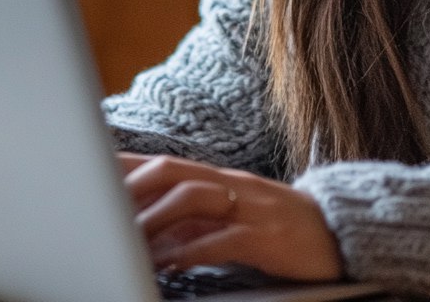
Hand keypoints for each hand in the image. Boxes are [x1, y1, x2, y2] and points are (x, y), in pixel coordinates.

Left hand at [118, 153, 343, 282]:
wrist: (341, 233)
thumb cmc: (280, 231)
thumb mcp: (234, 221)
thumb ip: (195, 222)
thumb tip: (148, 233)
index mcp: (221, 181)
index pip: (166, 165)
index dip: (128, 166)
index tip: (89, 169)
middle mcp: (232, 186)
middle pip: (174, 172)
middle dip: (133, 184)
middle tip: (96, 202)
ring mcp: (251, 207)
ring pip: (194, 201)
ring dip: (155, 219)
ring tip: (123, 238)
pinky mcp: (267, 236)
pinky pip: (225, 240)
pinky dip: (194, 251)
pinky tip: (171, 264)